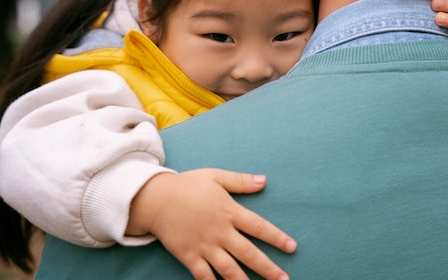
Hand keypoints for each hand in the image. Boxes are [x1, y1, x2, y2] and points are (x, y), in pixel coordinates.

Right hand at [128, 169, 294, 279]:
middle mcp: (220, 232)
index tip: (292, 247)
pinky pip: (204, 277)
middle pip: (249, 254)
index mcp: (229, 212)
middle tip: (284, 279)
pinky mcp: (189, 256)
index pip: (259, 227)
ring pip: (230, 270)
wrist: (155, 198)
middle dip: (268, 268)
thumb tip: (264, 180)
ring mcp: (205, 246)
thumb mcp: (215, 177)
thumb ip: (240, 181)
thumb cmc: (187, 185)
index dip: (277, 238)